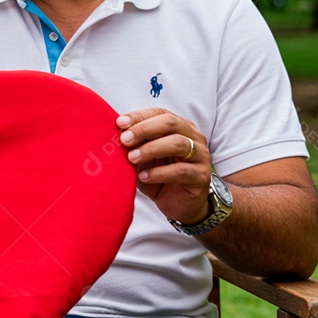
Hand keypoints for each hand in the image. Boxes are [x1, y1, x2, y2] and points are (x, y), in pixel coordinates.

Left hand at [117, 108, 210, 225]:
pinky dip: (159, 172)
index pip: (159, 113)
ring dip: (151, 149)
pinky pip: (181, 170)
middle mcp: (193, 136)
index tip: (119, 123)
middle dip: (144, 130)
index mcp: (179, 126)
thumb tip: (116, 134)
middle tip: (124, 140)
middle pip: (170, 123)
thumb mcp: (143, 158)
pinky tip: (143, 177)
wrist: (178, 204)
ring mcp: (201, 155)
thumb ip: (135, 145)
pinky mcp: (202, 176)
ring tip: (132, 158)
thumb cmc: (159, 175)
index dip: (139, 117)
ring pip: (177, 144)